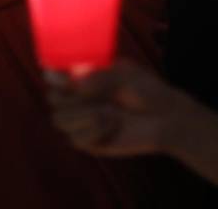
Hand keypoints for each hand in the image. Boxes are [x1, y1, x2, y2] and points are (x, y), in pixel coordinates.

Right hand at [46, 59, 192, 157]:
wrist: (166, 118)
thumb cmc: (147, 90)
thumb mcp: (125, 75)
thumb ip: (99, 77)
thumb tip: (74, 79)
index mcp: (84, 77)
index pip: (54, 76)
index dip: (52, 76)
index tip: (57, 76)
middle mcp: (80, 98)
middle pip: (52, 99)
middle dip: (66, 98)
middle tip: (86, 95)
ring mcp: (83, 121)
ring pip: (59, 120)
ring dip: (80, 115)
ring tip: (106, 112)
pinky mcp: (90, 141)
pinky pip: (75, 139)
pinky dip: (92, 131)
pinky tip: (112, 125)